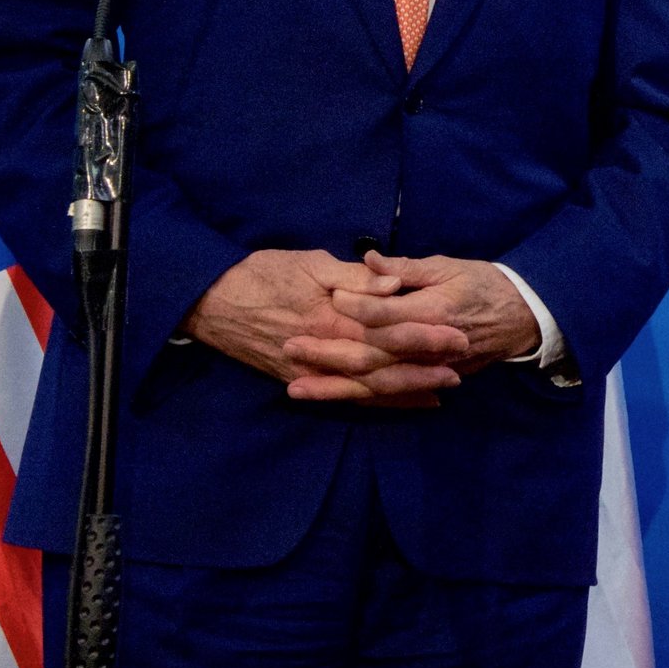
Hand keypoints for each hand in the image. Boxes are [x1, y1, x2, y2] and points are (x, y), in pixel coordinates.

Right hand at [186, 248, 465, 404]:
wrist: (208, 302)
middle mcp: (324, 350)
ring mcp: (310, 371)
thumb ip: (354, 278)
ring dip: (404, 390)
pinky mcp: (297, 381)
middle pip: (382, 365)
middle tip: (460, 369)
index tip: (457, 334)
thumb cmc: (260, 273)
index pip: (387, 330)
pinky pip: (342, 397)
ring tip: (440, 392)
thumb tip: (393, 284)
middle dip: (422, 368)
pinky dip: (374, 402)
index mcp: (332, 317)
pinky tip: (402, 404)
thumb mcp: (309, 263)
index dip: (424, 334)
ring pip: (366, 387)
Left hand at [316, 252, 540, 388]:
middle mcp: (427, 348)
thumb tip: (368, 259)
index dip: (353, 305)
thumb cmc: (484, 284)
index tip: (328, 296)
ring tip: (295, 388)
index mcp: (433, 313)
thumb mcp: (448, 266)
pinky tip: (330, 400)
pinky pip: (389, 396)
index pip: (384, 314)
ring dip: (333, 387)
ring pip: (374, 385)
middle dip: (327, 354)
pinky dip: (359, 399)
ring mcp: (428, 371)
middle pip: (370, 357)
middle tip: (289, 346)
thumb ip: (406, 266)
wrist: (523, 318)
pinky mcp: (429, 381)